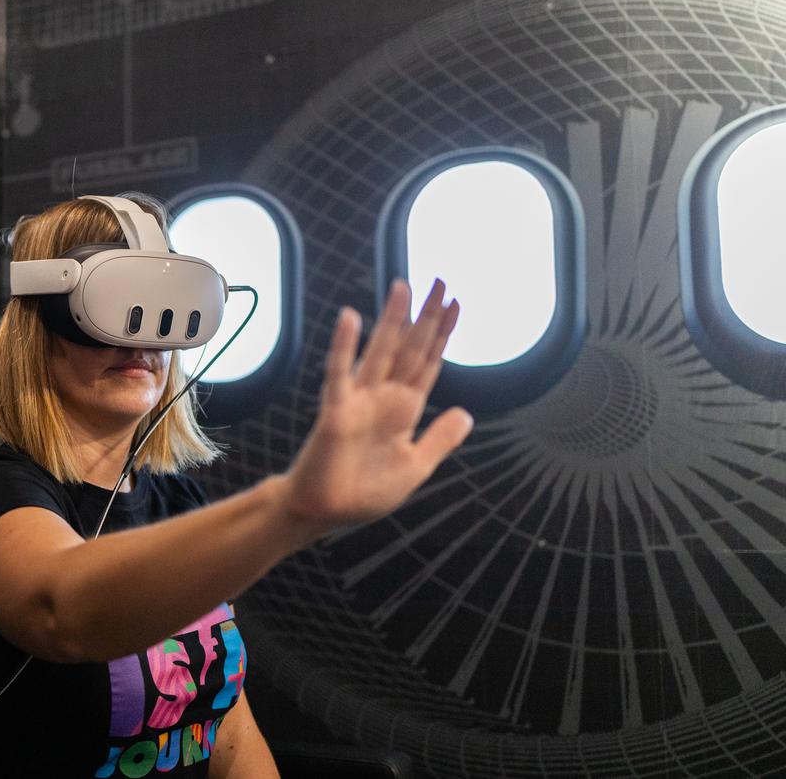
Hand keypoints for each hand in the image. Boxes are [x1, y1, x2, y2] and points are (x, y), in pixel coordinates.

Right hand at [280, 278, 472, 536]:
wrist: (325, 510)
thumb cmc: (364, 490)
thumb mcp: (415, 467)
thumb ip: (439, 439)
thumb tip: (466, 413)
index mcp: (404, 409)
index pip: (428, 362)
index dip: (443, 334)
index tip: (456, 303)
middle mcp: (383, 397)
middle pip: (410, 348)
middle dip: (427, 316)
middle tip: (441, 280)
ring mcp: (359, 399)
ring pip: (380, 351)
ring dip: (392, 319)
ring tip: (403, 287)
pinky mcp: (336, 410)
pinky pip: (340, 373)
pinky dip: (344, 346)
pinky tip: (350, 318)